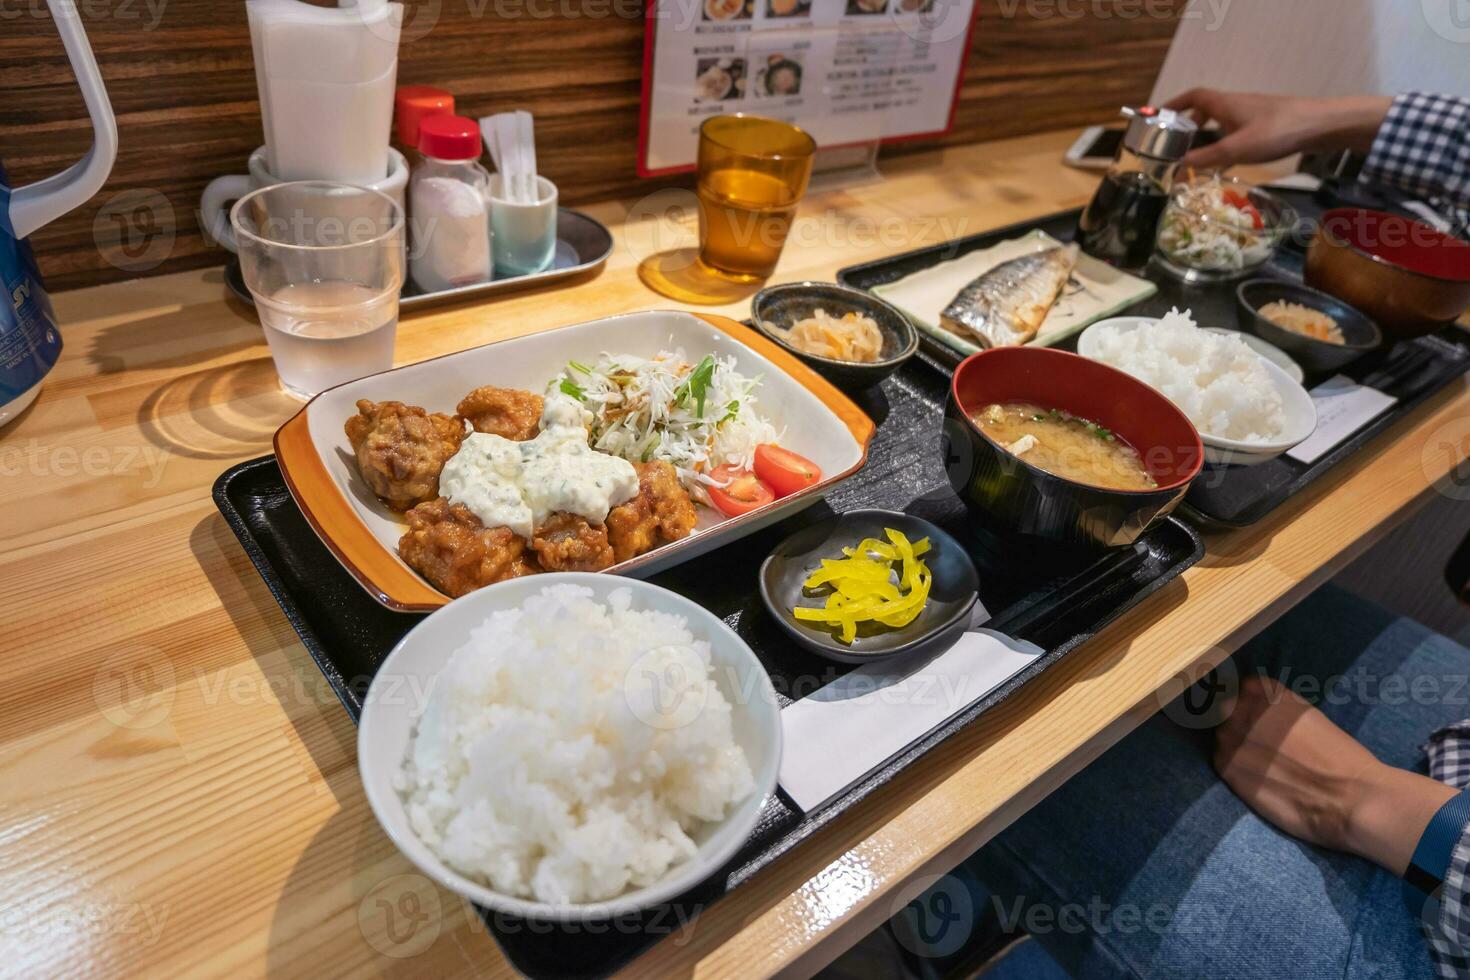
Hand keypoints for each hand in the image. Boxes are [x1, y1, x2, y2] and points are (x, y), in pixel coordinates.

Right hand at [1163, 89, 1392, 170]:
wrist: (1319, 125)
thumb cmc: (1276, 131)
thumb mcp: (1236, 149)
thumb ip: (1206, 158)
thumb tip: (1177, 167)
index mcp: (1225, 104)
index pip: (1193, 96)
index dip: (1174, 104)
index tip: (1159, 115)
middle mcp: (1236, 104)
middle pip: (1206, 107)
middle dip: (1188, 120)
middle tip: (1176, 138)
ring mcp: (1252, 113)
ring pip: (1222, 119)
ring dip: (1207, 131)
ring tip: (1198, 151)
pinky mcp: (1266, 123)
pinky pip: (1236, 128)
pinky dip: (1225, 139)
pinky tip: (1228, 158)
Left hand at [1213, 676, 1454, 874]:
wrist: (1348, 795)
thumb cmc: (1338, 756)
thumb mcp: (1304, 715)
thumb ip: (1275, 709)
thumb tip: (1255, 712)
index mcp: (1264, 689)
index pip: (1239, 687)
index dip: (1247, 704)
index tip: (1257, 718)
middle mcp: (1241, 706)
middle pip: (1223, 708)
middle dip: (1235, 722)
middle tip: (1259, 743)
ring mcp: (1229, 734)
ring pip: (1221, 734)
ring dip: (1233, 745)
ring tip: (1260, 762)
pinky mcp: (1224, 764)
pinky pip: (1220, 758)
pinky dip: (1233, 766)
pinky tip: (1255, 777)